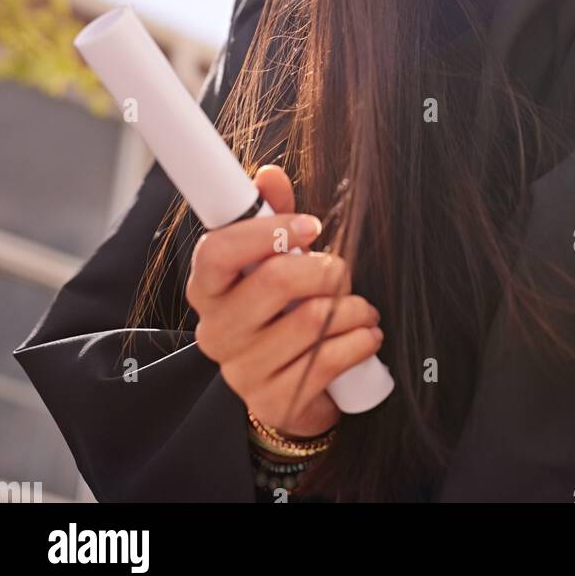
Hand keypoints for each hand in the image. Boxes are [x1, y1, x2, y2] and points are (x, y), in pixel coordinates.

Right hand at [187, 164, 383, 437]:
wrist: (291, 386)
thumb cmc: (282, 310)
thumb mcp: (276, 260)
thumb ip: (272, 214)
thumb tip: (269, 174)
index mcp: (209, 288)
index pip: (218, 250)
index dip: (268, 231)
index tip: (309, 226)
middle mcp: (216, 330)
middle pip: (274, 281)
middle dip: (325, 269)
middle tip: (342, 272)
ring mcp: (241, 371)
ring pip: (310, 321)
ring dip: (352, 308)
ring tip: (361, 308)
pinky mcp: (273, 402)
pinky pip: (327, 361)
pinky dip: (359, 341)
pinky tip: (365, 335)